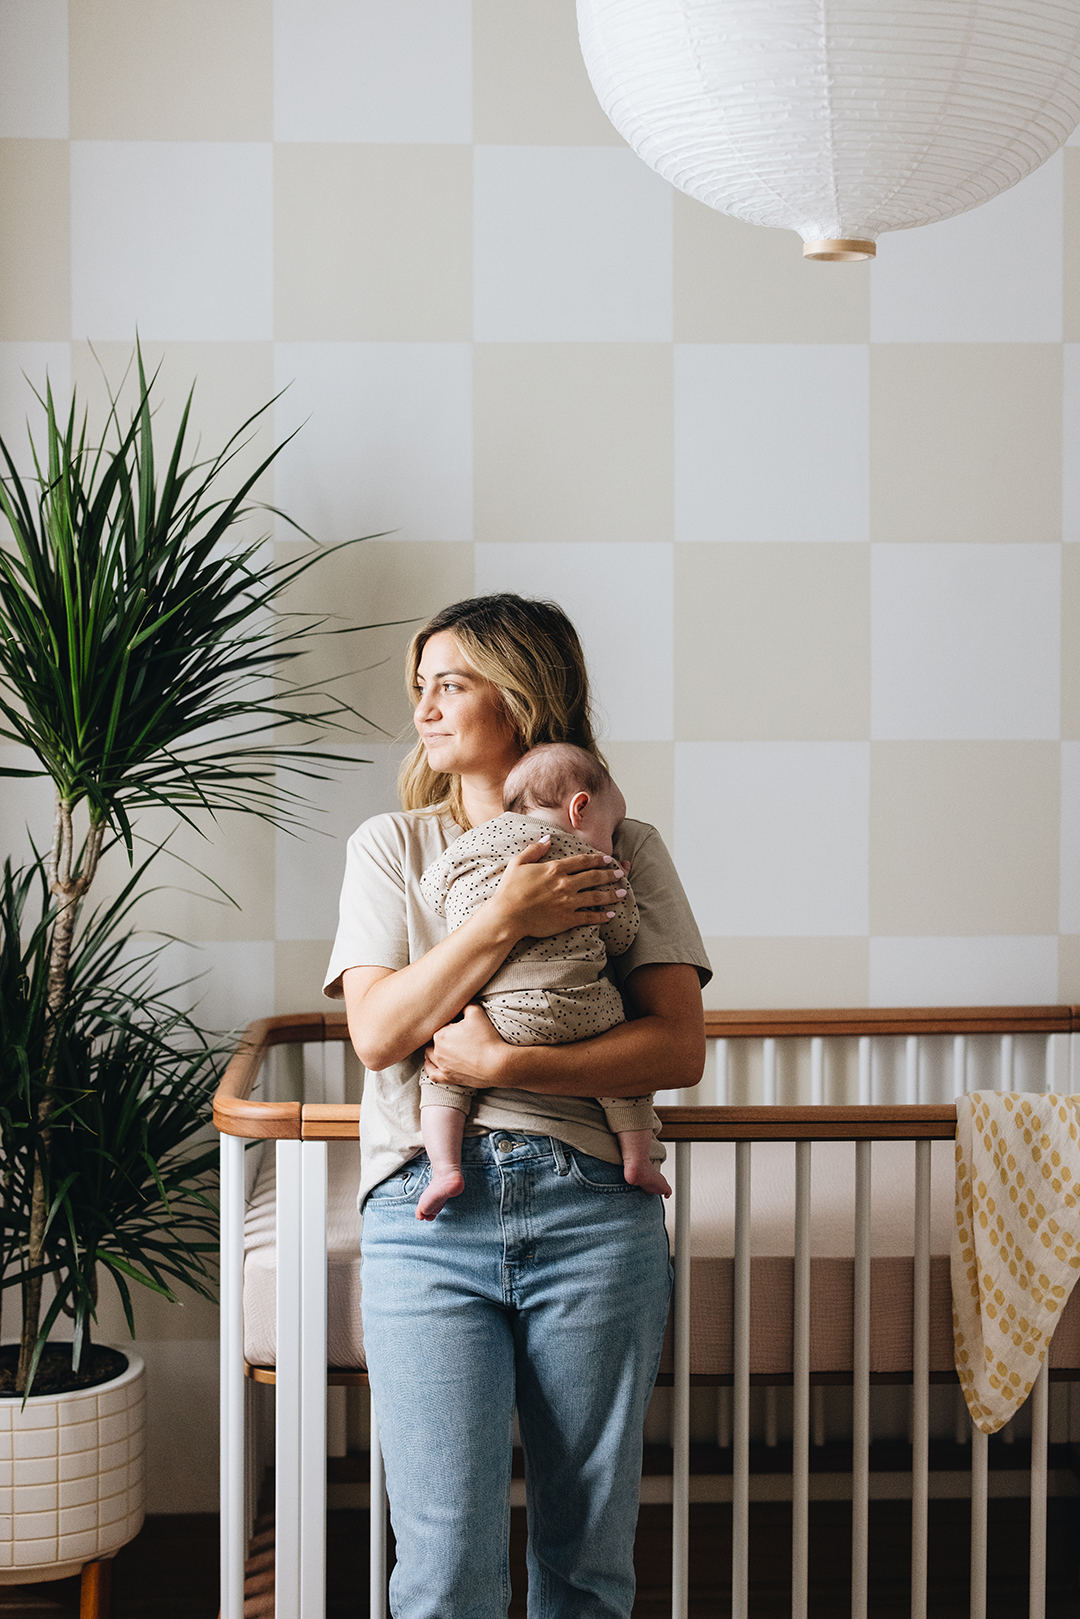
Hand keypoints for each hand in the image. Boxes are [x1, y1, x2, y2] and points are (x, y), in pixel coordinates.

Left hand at [424, 1005, 509, 1089]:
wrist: (497, 1065)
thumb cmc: (487, 1038)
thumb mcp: (476, 1012)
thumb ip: (465, 1004)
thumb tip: (461, 1001)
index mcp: (440, 1035)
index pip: (440, 1024)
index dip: (451, 1023)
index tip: (461, 1025)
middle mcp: (437, 1051)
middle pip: (434, 1040)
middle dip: (443, 1036)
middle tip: (458, 1035)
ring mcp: (442, 1066)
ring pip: (430, 1056)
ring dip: (435, 1050)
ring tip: (446, 1046)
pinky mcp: (448, 1078)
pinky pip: (432, 1074)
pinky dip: (430, 1067)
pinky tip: (432, 1063)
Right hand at [488, 839, 627, 940]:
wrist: (507, 915)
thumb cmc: (509, 890)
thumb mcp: (518, 863)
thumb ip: (535, 849)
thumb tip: (548, 838)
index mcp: (555, 869)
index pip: (582, 861)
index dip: (597, 859)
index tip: (607, 859)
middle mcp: (565, 884)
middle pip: (593, 877)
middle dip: (609, 875)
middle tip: (620, 874)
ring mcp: (568, 902)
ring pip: (596, 896)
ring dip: (611, 894)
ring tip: (622, 893)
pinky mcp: (567, 919)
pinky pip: (589, 917)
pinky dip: (602, 916)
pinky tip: (611, 915)